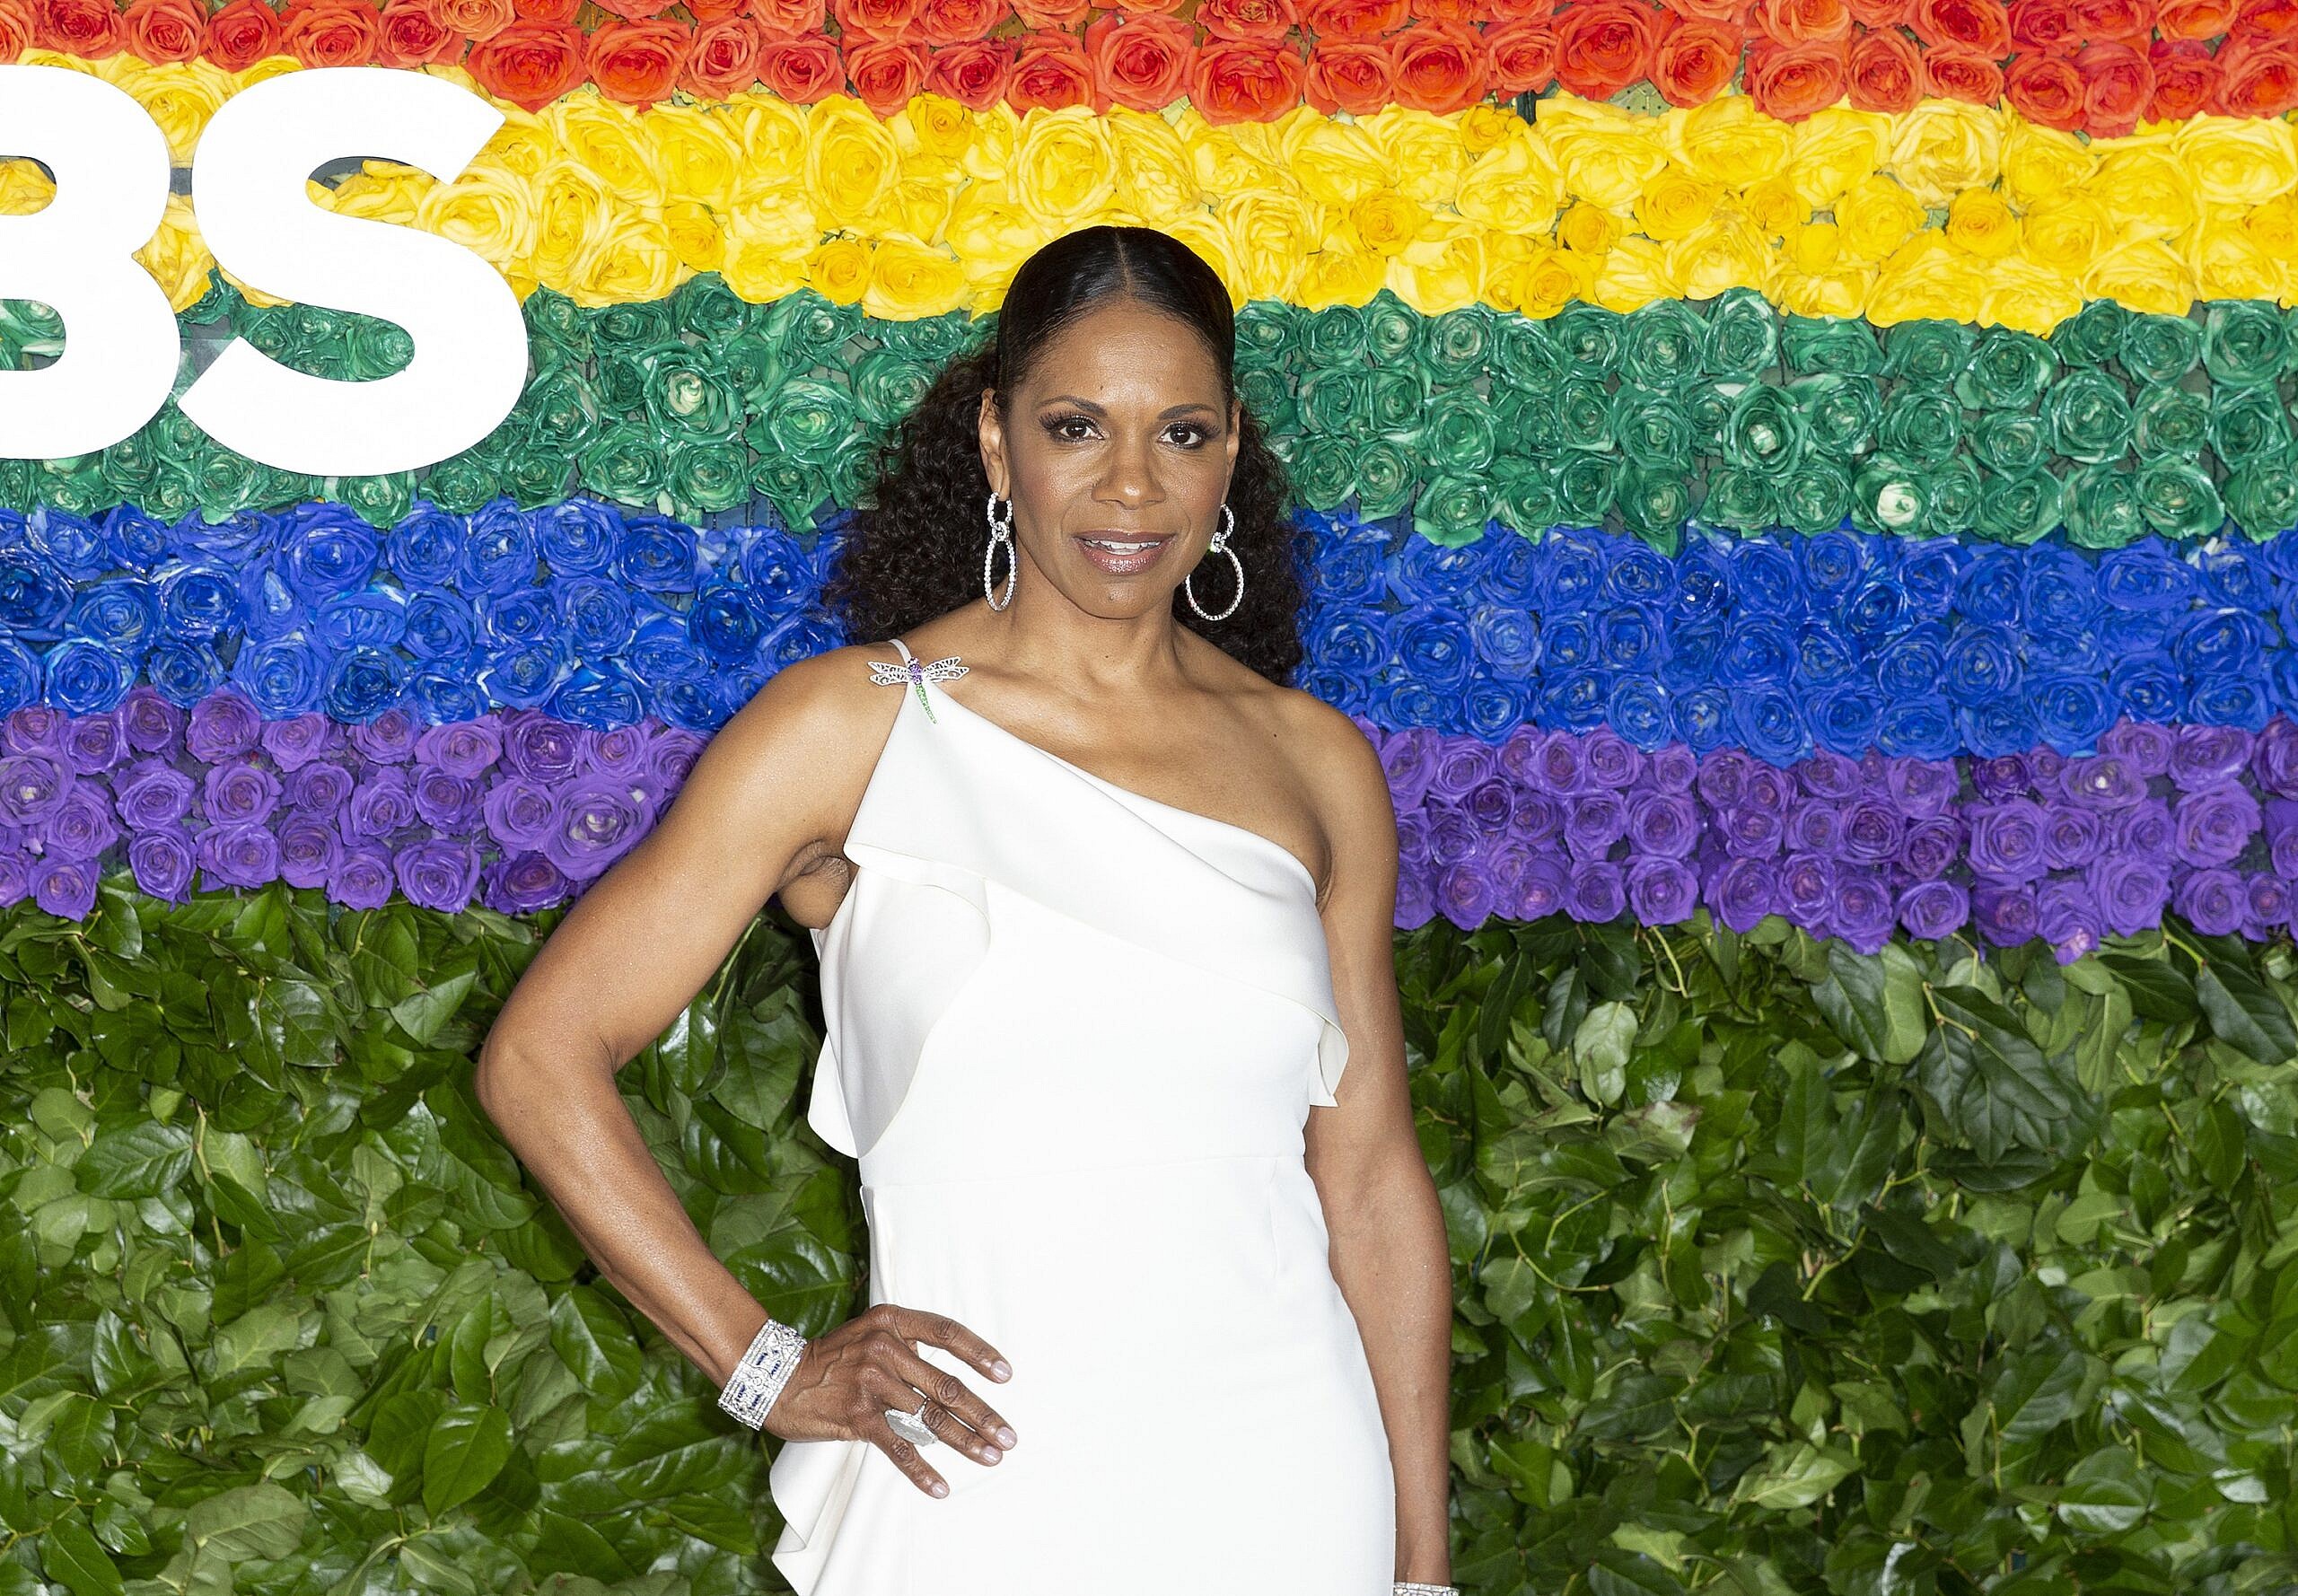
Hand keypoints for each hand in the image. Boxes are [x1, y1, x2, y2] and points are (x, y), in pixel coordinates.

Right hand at [762, 1302, 1018, 1497]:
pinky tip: (941, 1487)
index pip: (947, 1333)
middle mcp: (886, 1348)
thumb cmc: (833, 1356)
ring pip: (930, 1418)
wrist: (778, 1377)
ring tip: (991, 1457)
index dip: (980, 1354)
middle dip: (983, 1414)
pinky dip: (921, 1471)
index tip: (1006, 1375)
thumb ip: (908, 1344)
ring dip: (966, 1441)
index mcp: (892, 1321)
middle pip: (946, 1385)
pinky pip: (899, 1447)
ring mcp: (872, 1383)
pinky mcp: (858, 1416)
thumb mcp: (870, 1332)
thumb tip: (952, 1375)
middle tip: (1009, 1436)